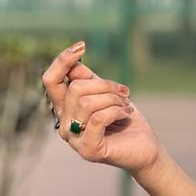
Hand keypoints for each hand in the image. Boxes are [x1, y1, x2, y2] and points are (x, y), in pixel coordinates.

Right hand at [41, 42, 161, 175]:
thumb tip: (73, 62)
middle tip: (124, 92)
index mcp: (65, 109)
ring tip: (126, 106)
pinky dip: (117, 111)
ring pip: (88, 102)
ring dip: (115, 99)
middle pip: (76, 88)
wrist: (145, 147)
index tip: (82, 45)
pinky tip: (126, 115)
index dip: (62, 61)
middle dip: (106, 85)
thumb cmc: (125, 119)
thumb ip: (88, 79)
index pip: (51, 81)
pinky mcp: (88, 150)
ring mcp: (74, 139)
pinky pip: (98, 118)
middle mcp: (64, 124)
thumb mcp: (106, 93)